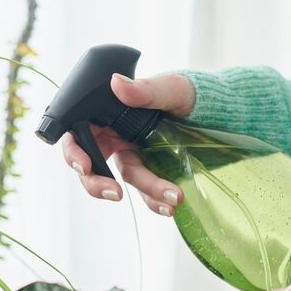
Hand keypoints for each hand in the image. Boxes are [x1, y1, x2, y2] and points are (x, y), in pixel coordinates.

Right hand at [61, 73, 195, 215]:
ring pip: (127, 179)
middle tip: (114, 193)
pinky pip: (147, 190)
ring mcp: (133, 155)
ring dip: (146, 192)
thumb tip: (117, 83)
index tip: (84, 166)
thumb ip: (145, 89)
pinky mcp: (152, 170)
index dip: (74, 152)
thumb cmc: (188, 92)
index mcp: (108, 113)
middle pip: (93, 165)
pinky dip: (156, 200)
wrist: (217, 110)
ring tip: (171, 199)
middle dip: (98, 183)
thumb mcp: (171, 87)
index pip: (78, 134)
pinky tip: (170, 207)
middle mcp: (116, 137)